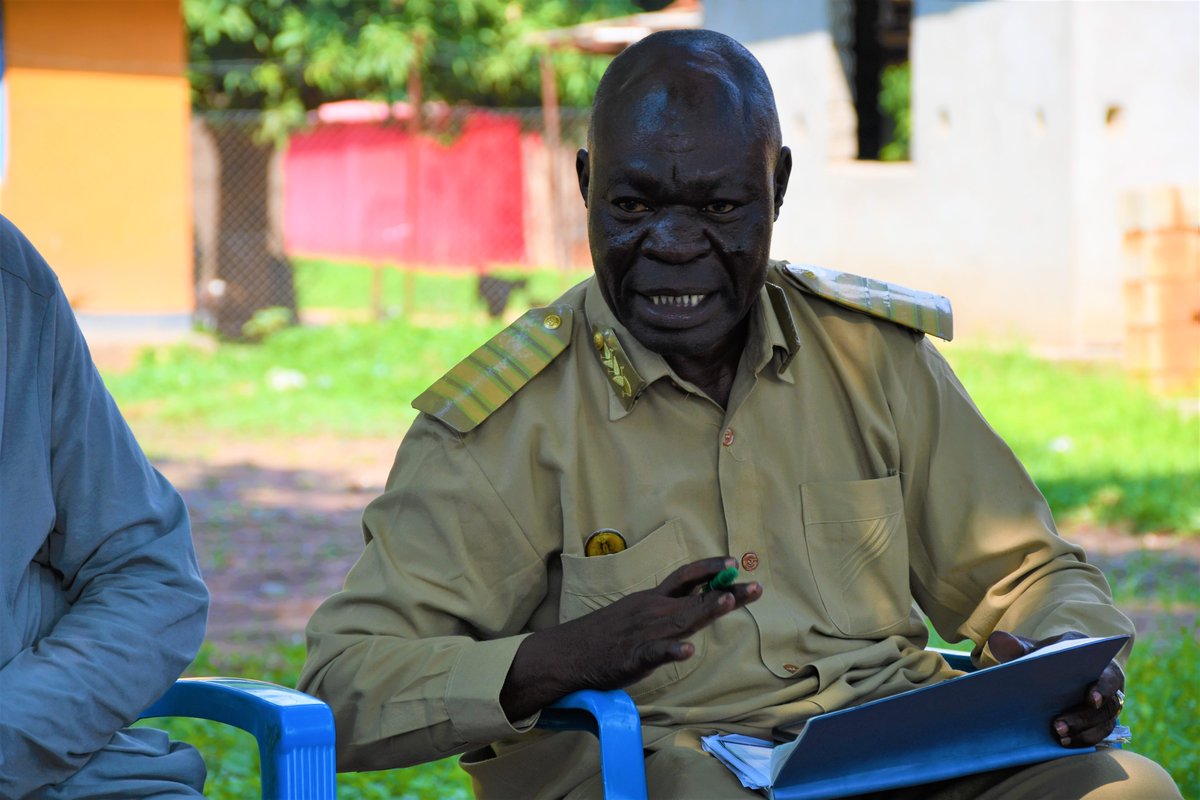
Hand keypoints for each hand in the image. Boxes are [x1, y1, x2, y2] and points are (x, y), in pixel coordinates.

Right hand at [500, 557, 761, 719]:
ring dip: (705, 610)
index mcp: (653, 600)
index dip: (711, 569)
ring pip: (680, 620)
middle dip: (726, 591)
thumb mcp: (637, 612)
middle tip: (756, 586)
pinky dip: (671, 651)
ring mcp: (644, 633)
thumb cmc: (605, 635)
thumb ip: (666, 608)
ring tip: (728, 600)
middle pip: (695, 597)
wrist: (568, 653)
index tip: (735, 563)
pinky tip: (686, 651)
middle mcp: (652, 610)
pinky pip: (655, 654)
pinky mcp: (633, 657)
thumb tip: (694, 600)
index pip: (686, 577)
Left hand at [988, 630, 1124, 747]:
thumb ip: (1019, 646)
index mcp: (1100, 664)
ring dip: (1082, 732)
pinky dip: (1083, 739)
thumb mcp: (1038, 649)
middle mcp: (1109, 687)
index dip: (1103, 688)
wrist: (1064, 667)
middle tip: (1057, 726)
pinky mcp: (1101, 722)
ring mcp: (1106, 707)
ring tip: (1059, 737)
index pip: (1109, 676)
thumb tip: (996, 639)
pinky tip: (1064, 744)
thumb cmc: (1053, 656)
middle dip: (1081, 718)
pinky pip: (1098, 735)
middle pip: (1104, 706)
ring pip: (1102, 723)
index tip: (1090, 698)